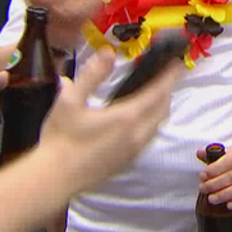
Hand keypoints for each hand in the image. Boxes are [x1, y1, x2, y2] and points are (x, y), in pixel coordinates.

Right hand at [38, 49, 182, 195]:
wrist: (54, 178)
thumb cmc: (60, 138)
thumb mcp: (70, 99)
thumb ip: (92, 74)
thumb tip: (108, 53)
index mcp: (126, 117)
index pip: (158, 92)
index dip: (170, 77)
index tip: (177, 64)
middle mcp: (136, 134)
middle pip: (162, 109)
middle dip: (166, 91)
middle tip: (162, 76)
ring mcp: (133, 151)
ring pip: (157, 125)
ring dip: (159, 108)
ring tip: (152, 95)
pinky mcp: (127, 162)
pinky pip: (148, 138)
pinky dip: (151, 124)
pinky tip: (137, 120)